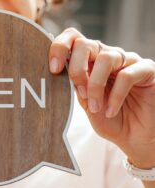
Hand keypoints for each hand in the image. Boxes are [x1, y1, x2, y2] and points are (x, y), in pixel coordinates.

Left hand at [49, 28, 154, 168]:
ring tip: (95, 107)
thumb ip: (74, 86)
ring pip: (105, 58)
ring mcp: (127, 61)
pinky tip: (111, 111)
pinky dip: (115, 96)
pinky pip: (127, 75)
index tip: (53, 70)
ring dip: (95, 85)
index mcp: (89, 61)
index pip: (72, 39)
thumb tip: (58, 71)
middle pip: (85, 44)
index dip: (59, 48)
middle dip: (76, 69)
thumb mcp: (85, 103)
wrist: (135, 137)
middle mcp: (107, 56)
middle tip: (79, 92)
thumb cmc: (108, 118)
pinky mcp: (147, 70)